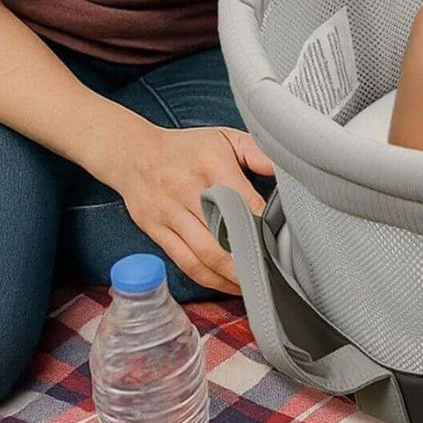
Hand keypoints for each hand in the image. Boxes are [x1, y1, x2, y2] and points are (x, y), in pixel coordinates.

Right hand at [98, 118, 275, 293]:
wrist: (134, 153)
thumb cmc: (188, 147)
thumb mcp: (226, 137)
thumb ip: (258, 152)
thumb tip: (288, 170)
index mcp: (212, 166)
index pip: (245, 202)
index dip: (264, 226)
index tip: (282, 241)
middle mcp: (189, 191)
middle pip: (224, 235)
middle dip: (250, 258)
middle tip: (273, 272)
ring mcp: (170, 214)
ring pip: (204, 255)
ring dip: (231, 276)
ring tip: (255, 285)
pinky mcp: (156, 232)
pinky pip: (185, 262)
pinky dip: (208, 278)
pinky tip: (227, 284)